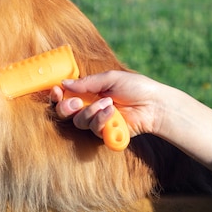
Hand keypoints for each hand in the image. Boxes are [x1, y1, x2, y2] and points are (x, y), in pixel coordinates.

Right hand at [49, 70, 166, 139]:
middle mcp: (89, 107)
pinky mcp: (105, 133)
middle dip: (67, 107)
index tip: (56, 91)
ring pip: (79, 122)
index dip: (57, 95)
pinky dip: (101, 120)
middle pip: (65, 112)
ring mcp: (97, 121)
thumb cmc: (135, 87)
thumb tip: (63, 83)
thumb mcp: (109, 78)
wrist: (154, 104)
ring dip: (91, 111)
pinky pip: (94, 129)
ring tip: (108, 103)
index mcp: (88, 92)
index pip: (65, 95)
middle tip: (77, 102)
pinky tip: (113, 112)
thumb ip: (86, 82)